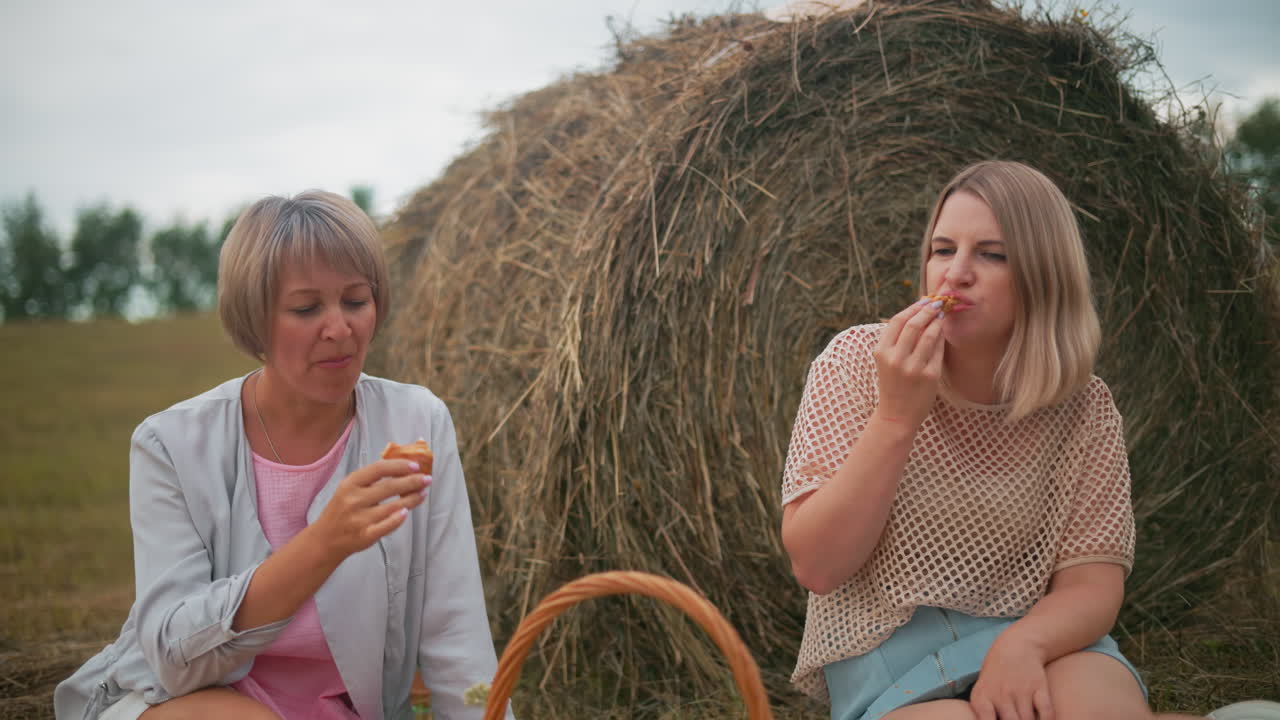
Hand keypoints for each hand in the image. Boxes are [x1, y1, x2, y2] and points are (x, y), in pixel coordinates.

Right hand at [311, 459, 430, 559]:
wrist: (325, 539)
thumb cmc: (342, 510)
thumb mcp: (349, 488)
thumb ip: (371, 478)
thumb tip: (402, 466)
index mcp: (350, 484)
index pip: (379, 469)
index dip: (400, 466)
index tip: (415, 466)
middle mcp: (354, 500)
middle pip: (389, 487)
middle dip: (412, 481)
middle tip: (427, 479)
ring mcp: (360, 519)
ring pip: (393, 506)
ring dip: (412, 499)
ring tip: (423, 493)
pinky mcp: (365, 535)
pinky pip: (388, 525)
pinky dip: (399, 518)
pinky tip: (408, 512)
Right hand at [872, 298, 946, 427]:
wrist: (896, 415)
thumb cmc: (892, 384)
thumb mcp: (885, 360)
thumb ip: (896, 339)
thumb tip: (916, 312)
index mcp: (881, 352)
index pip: (897, 321)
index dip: (912, 308)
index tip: (923, 301)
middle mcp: (896, 359)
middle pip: (913, 324)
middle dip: (928, 310)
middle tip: (937, 303)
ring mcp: (913, 368)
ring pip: (929, 335)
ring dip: (937, 321)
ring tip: (942, 314)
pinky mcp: (929, 376)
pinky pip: (938, 350)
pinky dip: (941, 337)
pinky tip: (943, 331)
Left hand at [969, 633, 1054, 719]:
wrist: (1017, 645)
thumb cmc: (996, 673)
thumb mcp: (982, 689)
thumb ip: (986, 711)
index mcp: (982, 696)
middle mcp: (1001, 694)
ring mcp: (1021, 690)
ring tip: (1027, 717)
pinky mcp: (1039, 687)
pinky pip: (1047, 713)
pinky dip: (1048, 719)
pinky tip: (1042, 718)